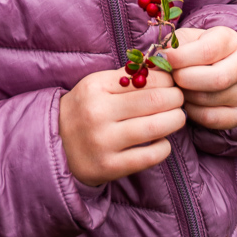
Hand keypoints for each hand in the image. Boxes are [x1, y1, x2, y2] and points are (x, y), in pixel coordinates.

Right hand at [59, 67, 185, 186]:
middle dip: (175, 98)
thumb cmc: (84, 109)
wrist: (55, 145)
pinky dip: (164, 147)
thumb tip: (162, 69)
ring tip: (178, 117)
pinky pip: (149, 156)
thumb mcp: (96, 86)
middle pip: (153, 101)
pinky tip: (163, 141)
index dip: (166, 80)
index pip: (143, 78)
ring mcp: (103, 142)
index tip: (173, 82)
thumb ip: (125, 78)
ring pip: (154, 128)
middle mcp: (98, 113)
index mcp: (95, 87)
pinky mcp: (109, 167)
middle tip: (180, 98)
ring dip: (175, 120)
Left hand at [163, 26, 236, 130]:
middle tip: (171, 77)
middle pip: (218, 78)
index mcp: (230, 40)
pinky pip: (212, 118)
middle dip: (186, 79)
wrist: (203, 68)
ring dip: (187, 95)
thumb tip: (162, 58)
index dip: (182, 56)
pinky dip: (193, 112)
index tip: (164, 59)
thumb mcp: (182, 39)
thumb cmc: (189, 50)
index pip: (208, 50)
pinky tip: (186, 101)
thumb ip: (173, 46)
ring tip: (177, 87)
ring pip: (212, 99)